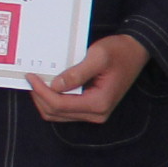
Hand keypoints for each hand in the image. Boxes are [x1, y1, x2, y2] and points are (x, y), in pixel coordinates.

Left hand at [30, 33, 148, 124]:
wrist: (136, 52)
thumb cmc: (119, 51)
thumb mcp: (98, 56)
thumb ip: (77, 73)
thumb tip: (55, 85)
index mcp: (99, 103)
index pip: (60, 104)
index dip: (42, 92)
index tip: (31, 76)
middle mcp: (97, 114)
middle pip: (56, 113)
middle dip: (40, 97)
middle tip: (32, 78)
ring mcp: (95, 113)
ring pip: (58, 115)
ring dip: (45, 100)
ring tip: (38, 82)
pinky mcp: (92, 109)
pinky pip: (66, 110)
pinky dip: (54, 100)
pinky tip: (50, 86)